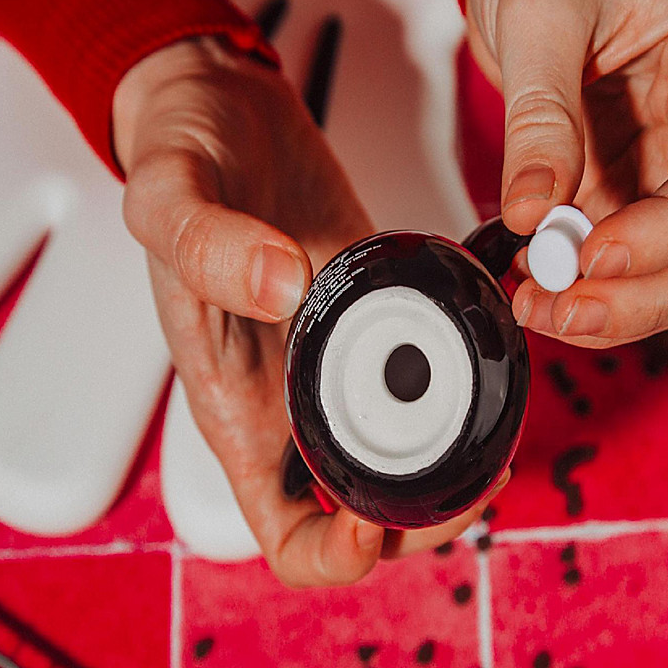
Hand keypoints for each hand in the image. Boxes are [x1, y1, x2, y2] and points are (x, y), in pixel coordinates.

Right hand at [114, 37, 501, 585]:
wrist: (221, 112)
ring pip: (410, 460)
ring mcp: (343, 369)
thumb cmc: (181, 164)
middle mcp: (297, 405)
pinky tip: (489, 360)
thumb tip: (284, 287)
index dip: (337, 554)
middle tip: (478, 475)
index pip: (288, 539)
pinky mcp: (379, 323)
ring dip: (458, 467)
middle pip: (370, 516)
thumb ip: (209, 245)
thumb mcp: (168, 198)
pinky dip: (465, 388)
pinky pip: (430, 381)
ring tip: (498, 430)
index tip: (373, 517)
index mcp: (240, 411)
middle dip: (428, 519)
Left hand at [463, 0, 667, 346]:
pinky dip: (587, 288)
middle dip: (648, 295)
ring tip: (542, 308)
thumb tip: (532, 211)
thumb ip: (540, 115)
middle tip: (569, 311)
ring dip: (617, 306)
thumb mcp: (541, 13)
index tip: (594, 257)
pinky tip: (539, 286)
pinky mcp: (630, 192)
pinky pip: (625, 262)